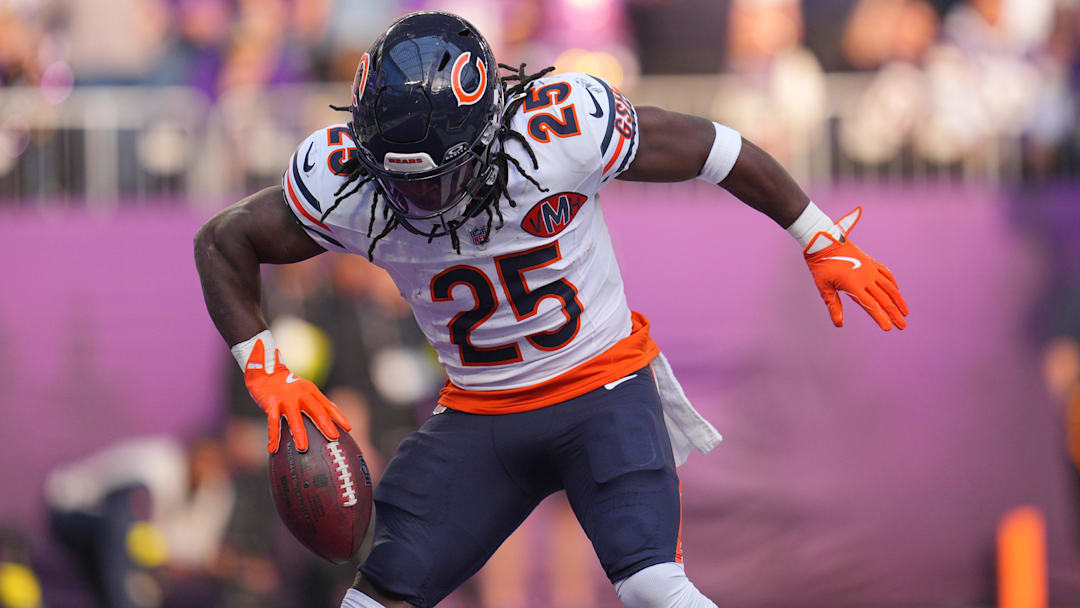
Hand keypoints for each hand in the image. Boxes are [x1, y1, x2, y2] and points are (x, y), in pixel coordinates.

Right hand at [243, 338, 351, 452]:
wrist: (264, 371)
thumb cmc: (285, 385)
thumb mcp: (303, 390)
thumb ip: (314, 403)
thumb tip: (330, 419)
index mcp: (311, 391)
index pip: (327, 405)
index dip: (338, 416)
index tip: (348, 428)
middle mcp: (301, 393)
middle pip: (316, 410)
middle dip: (326, 424)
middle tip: (334, 438)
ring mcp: (286, 398)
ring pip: (294, 417)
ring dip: (299, 433)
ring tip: (303, 448)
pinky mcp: (271, 402)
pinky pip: (272, 421)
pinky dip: (273, 435)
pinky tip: (273, 448)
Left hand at [804, 207, 908, 330]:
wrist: (825, 241)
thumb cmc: (821, 265)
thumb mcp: (823, 287)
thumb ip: (833, 305)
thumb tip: (839, 324)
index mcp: (854, 285)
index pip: (871, 305)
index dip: (880, 318)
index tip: (889, 328)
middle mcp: (866, 278)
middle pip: (884, 299)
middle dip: (894, 314)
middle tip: (903, 326)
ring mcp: (871, 269)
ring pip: (889, 287)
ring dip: (898, 300)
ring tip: (906, 312)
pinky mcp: (871, 262)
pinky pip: (887, 274)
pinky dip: (893, 284)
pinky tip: (897, 292)